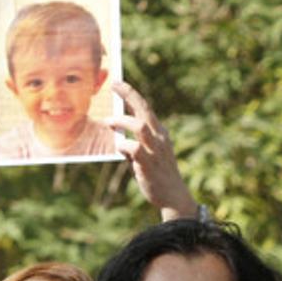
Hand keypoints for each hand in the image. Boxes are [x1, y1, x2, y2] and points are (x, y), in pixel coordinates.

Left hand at [108, 82, 197, 218]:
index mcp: (161, 134)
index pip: (146, 108)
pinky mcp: (149, 163)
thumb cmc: (159, 176)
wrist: (173, 197)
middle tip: (113, 86)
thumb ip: (135, 145)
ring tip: (108, 122)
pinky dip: (122, 146)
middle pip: (144, 110)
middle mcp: (160, 138)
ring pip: (138, 126)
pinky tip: (119, 148)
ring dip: (122, 121)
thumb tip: (118, 139)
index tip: (118, 84)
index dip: (132, 94)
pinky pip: (132, 148)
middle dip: (129, 95)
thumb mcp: (149, 156)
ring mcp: (155, 150)